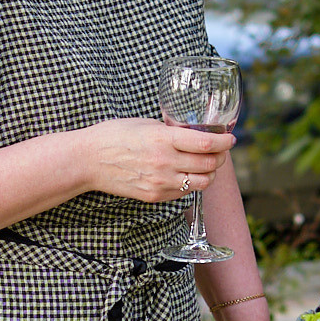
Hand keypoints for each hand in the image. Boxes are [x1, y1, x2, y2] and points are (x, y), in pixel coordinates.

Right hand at [78, 116, 234, 203]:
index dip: (225, 142)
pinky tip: (185, 174)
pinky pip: (184, 192)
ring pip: (202, 182)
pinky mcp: (155, 196)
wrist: (88, 161)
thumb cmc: (114, 136)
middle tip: (220, 151)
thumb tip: (193, 133)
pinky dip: (191, 183)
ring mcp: (160, 182)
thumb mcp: (145, 124)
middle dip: (220, 157)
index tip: (230, 139)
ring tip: (205, 165)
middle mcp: (165, 162)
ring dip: (209, 173)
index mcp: (163, 139)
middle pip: (209, 165)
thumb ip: (171, 131)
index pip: (207, 143)